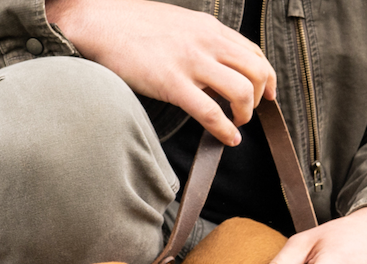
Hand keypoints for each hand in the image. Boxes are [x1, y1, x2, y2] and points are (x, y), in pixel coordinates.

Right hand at [46, 0, 276, 144]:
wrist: (99, 22)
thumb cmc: (132, 25)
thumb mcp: (178, 24)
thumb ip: (200, 42)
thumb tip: (213, 64)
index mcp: (209, 28)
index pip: (254, 53)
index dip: (268, 77)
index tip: (268, 95)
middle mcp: (207, 42)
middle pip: (257, 72)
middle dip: (259, 98)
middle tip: (247, 112)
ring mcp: (191, 62)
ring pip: (242, 91)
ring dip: (245, 114)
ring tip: (235, 124)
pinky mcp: (172, 83)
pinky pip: (210, 112)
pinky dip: (225, 130)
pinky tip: (228, 138)